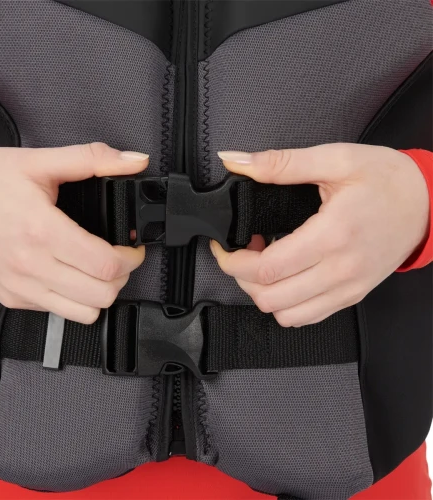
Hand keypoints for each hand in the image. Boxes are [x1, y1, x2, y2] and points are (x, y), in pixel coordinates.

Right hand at [0, 143, 148, 323]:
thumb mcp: (40, 161)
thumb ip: (93, 159)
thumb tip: (134, 161)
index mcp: (42, 230)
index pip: (105, 264)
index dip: (131, 258)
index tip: (132, 248)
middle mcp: (31, 266)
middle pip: (101, 294)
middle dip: (121, 275)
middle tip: (119, 257)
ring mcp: (21, 287)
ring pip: (84, 313)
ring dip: (101, 293)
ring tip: (98, 270)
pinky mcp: (13, 298)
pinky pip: (58, 312)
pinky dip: (75, 299)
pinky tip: (72, 276)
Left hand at [211, 144, 429, 326]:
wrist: (428, 203)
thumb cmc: (386, 179)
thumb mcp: (334, 159)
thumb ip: (279, 163)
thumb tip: (235, 161)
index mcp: (333, 235)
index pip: (267, 268)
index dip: (233, 262)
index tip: (224, 246)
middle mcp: (340, 270)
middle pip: (270, 297)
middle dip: (242, 277)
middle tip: (241, 252)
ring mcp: (347, 288)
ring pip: (286, 314)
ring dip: (262, 293)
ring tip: (263, 265)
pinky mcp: (352, 295)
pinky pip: (307, 317)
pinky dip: (285, 304)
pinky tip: (285, 278)